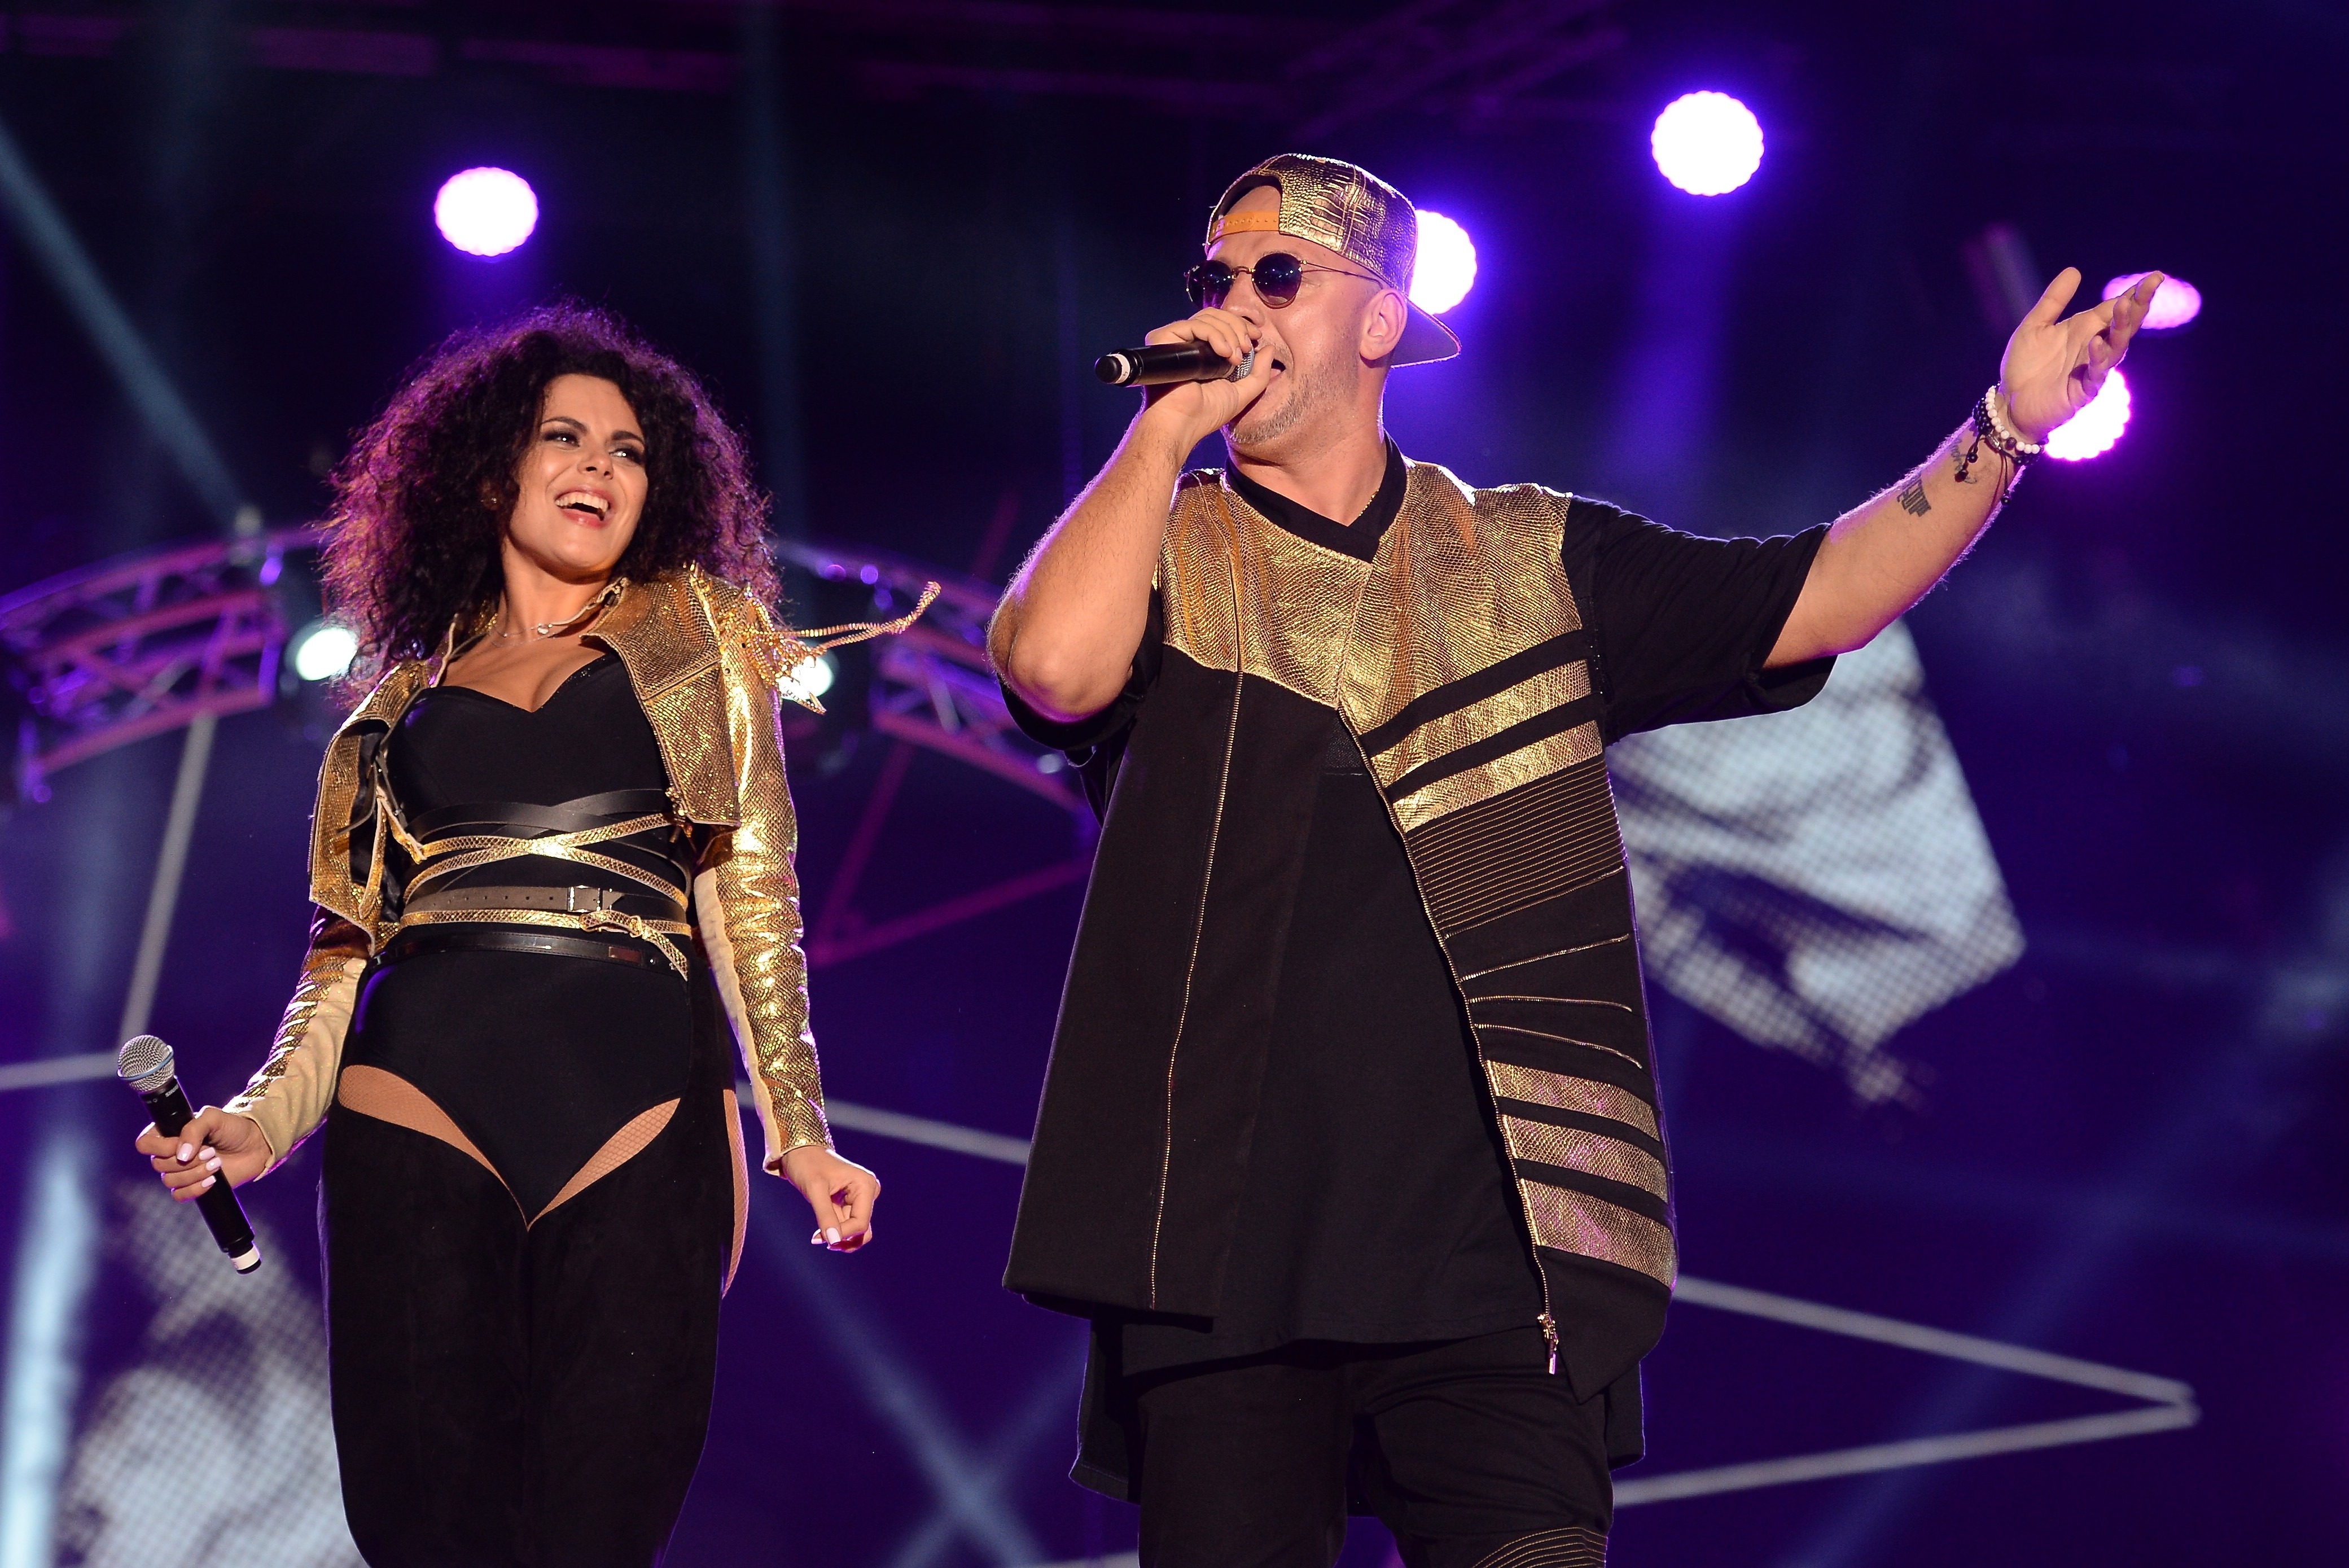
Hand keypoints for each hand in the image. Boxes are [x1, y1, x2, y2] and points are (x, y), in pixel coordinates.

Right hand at [135, 1107, 268, 1199]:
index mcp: (169, 1133)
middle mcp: (170, 1153)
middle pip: (158, 1165)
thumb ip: (194, 1129)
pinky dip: (195, 1189)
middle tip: (211, 1151)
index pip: (145, 1144)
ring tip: (217, 1162)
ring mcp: (180, 1171)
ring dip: (196, 1173)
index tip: (183, 1144)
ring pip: (170, 1181)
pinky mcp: (191, 1186)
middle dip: (188, 1160)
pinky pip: (179, 1195)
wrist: (255, 1146)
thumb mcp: (214, 1118)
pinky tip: (213, 1180)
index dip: (161, 1147)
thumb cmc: (233, 1128)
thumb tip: (181, 1154)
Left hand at [782, 1145, 878, 1252]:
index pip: (861, 1222)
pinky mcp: (850, 1203)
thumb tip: (835, 1241)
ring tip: (819, 1237)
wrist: (798, 1152)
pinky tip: (819, 1233)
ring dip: (840, 1238)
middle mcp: (867, 1191)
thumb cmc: (807, 1164)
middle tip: (819, 1240)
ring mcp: (860, 1198)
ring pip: (857, 1230)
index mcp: (865, 1185)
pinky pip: (848, 1224)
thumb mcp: (815, 1190)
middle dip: (842, 1238)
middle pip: (862, 1229)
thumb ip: (825, 1216)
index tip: (818, 1238)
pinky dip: (836, 1231)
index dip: (842, 1234)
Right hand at [1136, 307, 1270, 451]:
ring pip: (1208, 317)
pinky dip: (1215, 335)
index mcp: (1203, 352)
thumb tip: (1270, 349)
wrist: (1183, 423)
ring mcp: (1176, 340)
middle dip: (1238, 327)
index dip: (1241, 325)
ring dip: (1229, 333)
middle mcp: (1188, 343)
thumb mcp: (1241, 393)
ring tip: (1234, 357)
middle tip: (1246, 348)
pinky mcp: (1165, 338)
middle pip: (1216, 315)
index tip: (1256, 337)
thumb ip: (1258, 373)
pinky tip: (1224, 353)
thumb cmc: (1206, 414)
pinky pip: (1195, 324)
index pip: (1222, 323)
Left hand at [1998, 267, 2162, 442]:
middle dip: (2138, 305)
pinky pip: (2097, 373)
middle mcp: (2094, 346)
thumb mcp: (2035, 326)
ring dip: (2122, 327)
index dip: (2135, 293)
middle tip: (2152, 284)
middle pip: (2124, 325)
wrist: (2009, 402)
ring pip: (2117, 347)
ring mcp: (2092, 369)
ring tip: (2124, 305)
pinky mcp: (2083, 391)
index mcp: (2086, 328)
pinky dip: (2098, 358)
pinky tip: (2097, 342)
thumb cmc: (2024, 366)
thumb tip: (2074, 270)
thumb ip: (2054, 300)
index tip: (2155, 276)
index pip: (2116, 308)